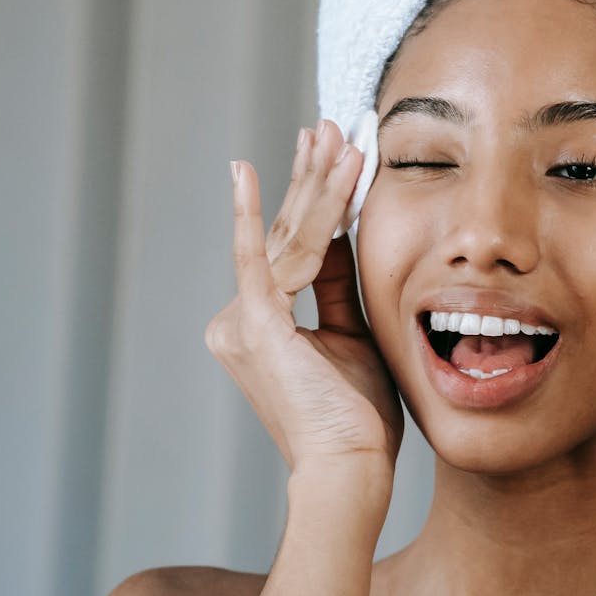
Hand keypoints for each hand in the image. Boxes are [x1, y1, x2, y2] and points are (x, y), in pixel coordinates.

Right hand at [205, 120, 402, 474]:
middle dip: (309, 177)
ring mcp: (241, 322)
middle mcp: (238, 321)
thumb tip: (341, 231)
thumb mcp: (353, 334)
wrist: (350, 469)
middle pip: (285, 235)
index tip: (333, 158)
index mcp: (261, 326)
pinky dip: (253, 214)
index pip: (296, 251)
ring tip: (332, 134)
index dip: (318, 203)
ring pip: (287, 239)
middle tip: (324, 126)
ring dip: (314, 183)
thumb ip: (338, 284)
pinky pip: (258, 258)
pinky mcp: (252, 324)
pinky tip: (244, 172)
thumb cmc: (356, 418)